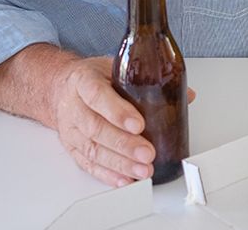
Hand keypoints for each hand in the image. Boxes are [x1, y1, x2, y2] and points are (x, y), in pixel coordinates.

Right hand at [49, 57, 155, 186]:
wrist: (61, 88)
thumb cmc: (93, 78)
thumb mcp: (116, 68)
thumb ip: (147, 80)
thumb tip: (186, 94)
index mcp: (83, 80)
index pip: (98, 95)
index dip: (117, 112)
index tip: (139, 124)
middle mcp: (74, 105)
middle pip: (96, 128)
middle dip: (124, 144)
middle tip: (147, 154)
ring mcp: (71, 129)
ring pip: (92, 149)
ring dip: (119, 163)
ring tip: (142, 170)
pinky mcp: (72, 147)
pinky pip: (88, 164)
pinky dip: (107, 174)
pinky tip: (125, 179)